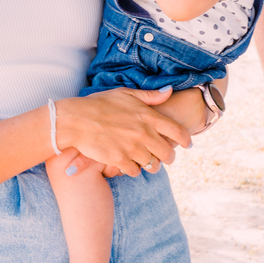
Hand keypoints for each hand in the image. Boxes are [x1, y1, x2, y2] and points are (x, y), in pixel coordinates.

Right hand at [56, 88, 190, 177]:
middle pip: (168, 153)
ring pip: (153, 165)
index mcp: (148, 116)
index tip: (186, 144)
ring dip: (152, 165)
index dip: (186, 140)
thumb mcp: (126, 94)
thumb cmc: (100, 104)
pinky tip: (129, 163)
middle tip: (165, 157)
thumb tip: (169, 91)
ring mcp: (132, 148)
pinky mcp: (120, 160)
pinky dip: (134, 169)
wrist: (77, 120)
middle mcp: (144, 133)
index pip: (178, 132)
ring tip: (148, 162)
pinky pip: (135, 171)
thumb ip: (150, 96)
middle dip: (169, 157)